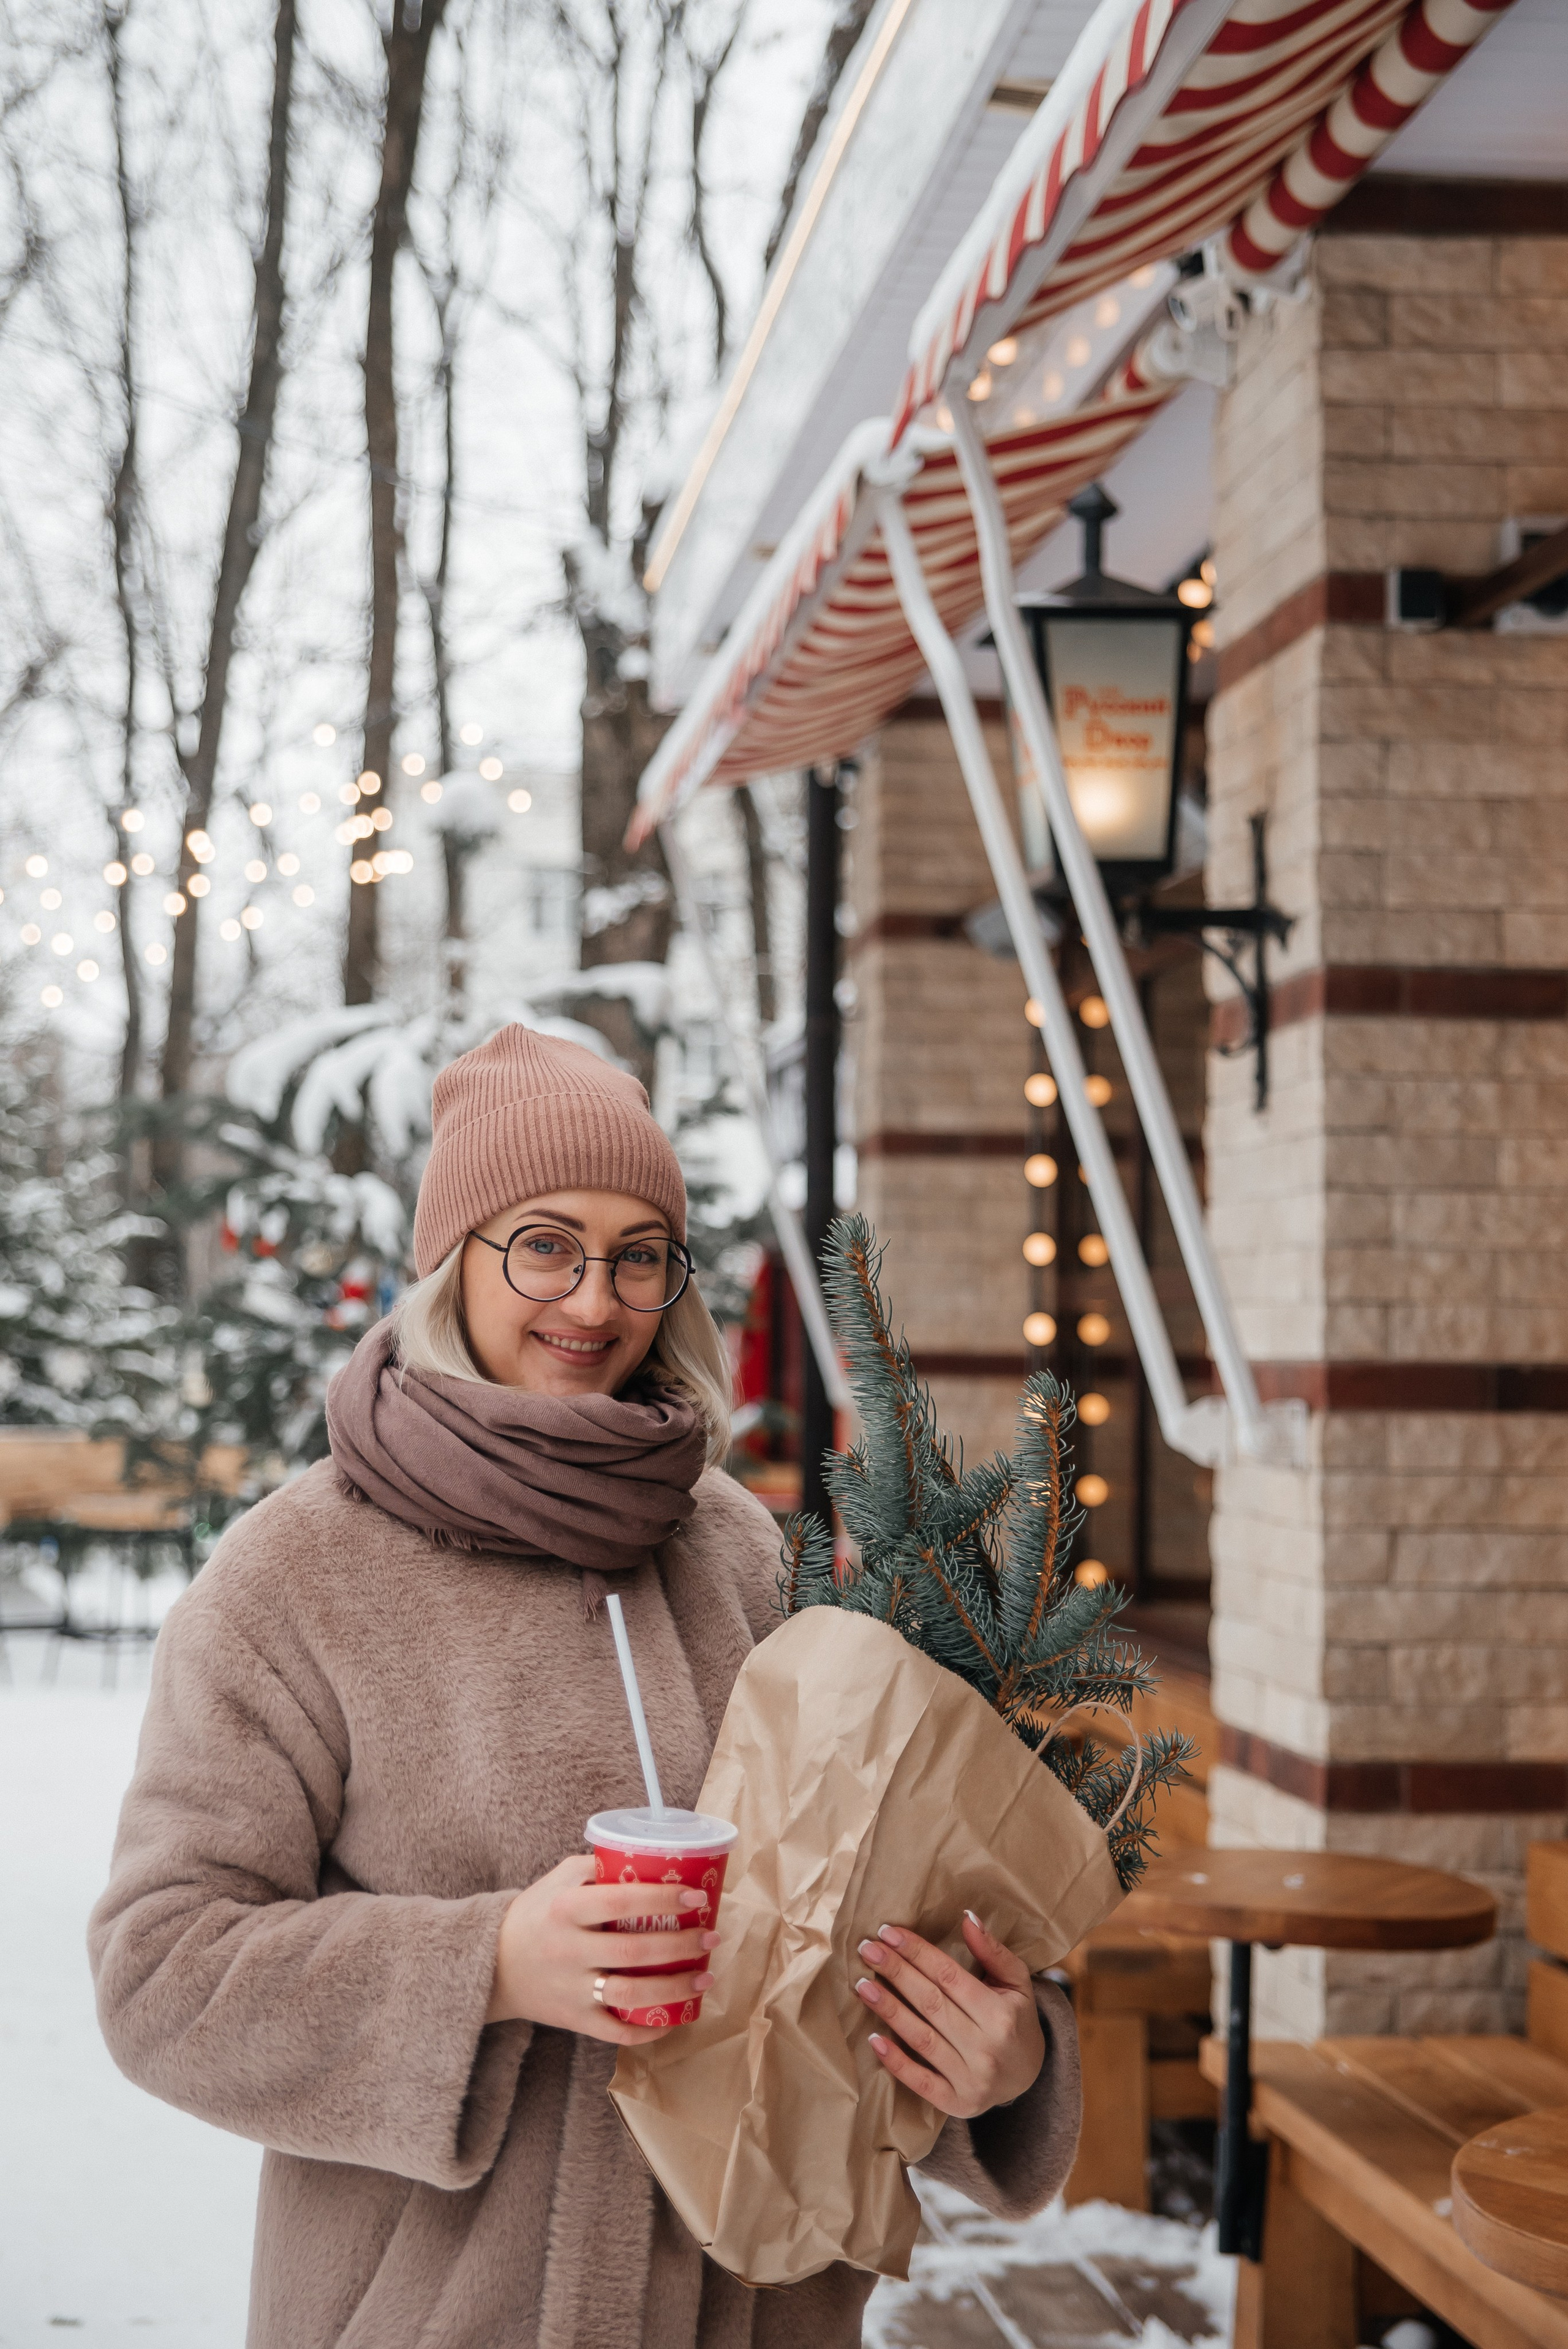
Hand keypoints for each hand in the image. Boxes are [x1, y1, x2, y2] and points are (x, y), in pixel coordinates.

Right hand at [486, 1854, 718, 2045]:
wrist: (491, 1963)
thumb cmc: (535, 1914)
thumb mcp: (558, 1879)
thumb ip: (597, 1868)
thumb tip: (650, 1859)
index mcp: (565, 1909)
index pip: (621, 1902)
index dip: (662, 1899)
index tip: (696, 1896)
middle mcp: (568, 1951)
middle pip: (634, 1952)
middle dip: (681, 1945)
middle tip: (711, 1936)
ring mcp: (571, 1990)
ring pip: (631, 1997)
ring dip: (675, 1988)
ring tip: (705, 1977)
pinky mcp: (573, 2020)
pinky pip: (616, 2033)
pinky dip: (649, 2030)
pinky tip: (676, 2017)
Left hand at [853, 1910, 1043, 2118]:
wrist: (1029, 2078)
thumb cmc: (1017, 2019)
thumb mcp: (1017, 1982)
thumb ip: (993, 1951)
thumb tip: (967, 1917)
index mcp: (1000, 2014)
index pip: (950, 1977)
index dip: (918, 1952)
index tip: (889, 1932)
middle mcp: (986, 2048)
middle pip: (931, 2003)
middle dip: (896, 1972)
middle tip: (867, 1949)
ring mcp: (971, 2079)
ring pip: (921, 2038)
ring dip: (888, 2010)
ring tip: (862, 1985)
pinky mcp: (956, 2103)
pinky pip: (921, 2082)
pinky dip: (896, 2062)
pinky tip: (873, 2039)